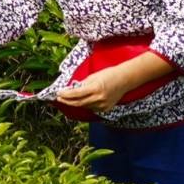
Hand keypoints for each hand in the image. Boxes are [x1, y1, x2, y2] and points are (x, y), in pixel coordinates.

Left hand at [53, 53, 173, 115]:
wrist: (124, 80)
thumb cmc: (108, 74)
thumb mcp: (93, 76)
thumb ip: (82, 84)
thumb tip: (70, 90)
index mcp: (95, 88)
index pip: (76, 94)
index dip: (65, 95)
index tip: (58, 93)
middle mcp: (99, 98)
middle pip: (78, 103)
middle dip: (67, 101)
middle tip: (59, 98)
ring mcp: (103, 105)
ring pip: (84, 106)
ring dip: (76, 103)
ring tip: (68, 99)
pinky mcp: (105, 109)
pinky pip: (92, 108)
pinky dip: (85, 104)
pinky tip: (82, 101)